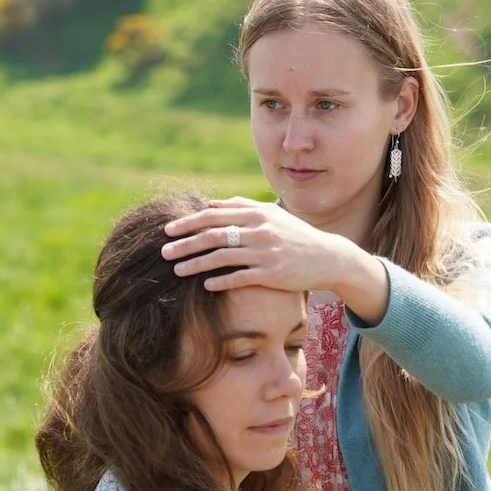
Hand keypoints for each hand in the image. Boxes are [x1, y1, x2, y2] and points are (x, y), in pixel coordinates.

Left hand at [162, 198, 390, 321]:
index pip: (214, 216)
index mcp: (256, 214)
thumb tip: (208, 205)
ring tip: (177, 270)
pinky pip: (241, 277)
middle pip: (213, 235)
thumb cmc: (294, 235)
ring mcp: (266, 252)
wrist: (328, 256)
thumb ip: (240, 207)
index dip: (188, 222)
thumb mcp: (270, 215)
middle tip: (163, 251)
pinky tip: (205, 285)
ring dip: (196, 264)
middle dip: (185, 243)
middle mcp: (260, 230)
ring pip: (223, 257)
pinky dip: (221, 280)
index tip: (168, 230)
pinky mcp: (273, 274)